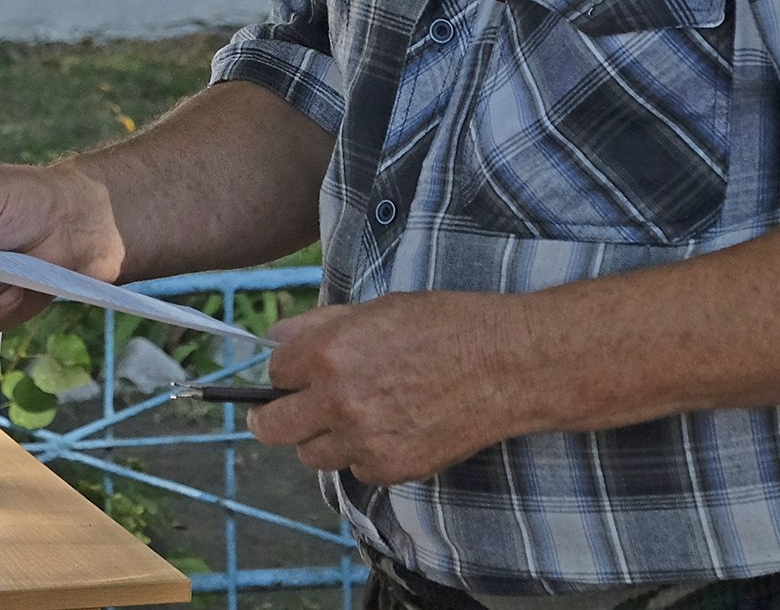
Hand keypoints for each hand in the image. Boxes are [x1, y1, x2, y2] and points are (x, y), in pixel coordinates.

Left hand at [247, 291, 534, 484]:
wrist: (505, 364)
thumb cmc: (445, 326)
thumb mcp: (375, 308)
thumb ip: (318, 326)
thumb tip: (275, 339)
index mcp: (327, 353)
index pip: (274, 373)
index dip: (286, 370)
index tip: (295, 373)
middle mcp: (337, 401)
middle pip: (274, 427)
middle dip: (275, 416)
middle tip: (287, 411)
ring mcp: (363, 441)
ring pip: (312, 454)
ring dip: (322, 438)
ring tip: (353, 416)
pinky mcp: (390, 469)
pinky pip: (355, 470)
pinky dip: (363, 455)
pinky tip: (390, 429)